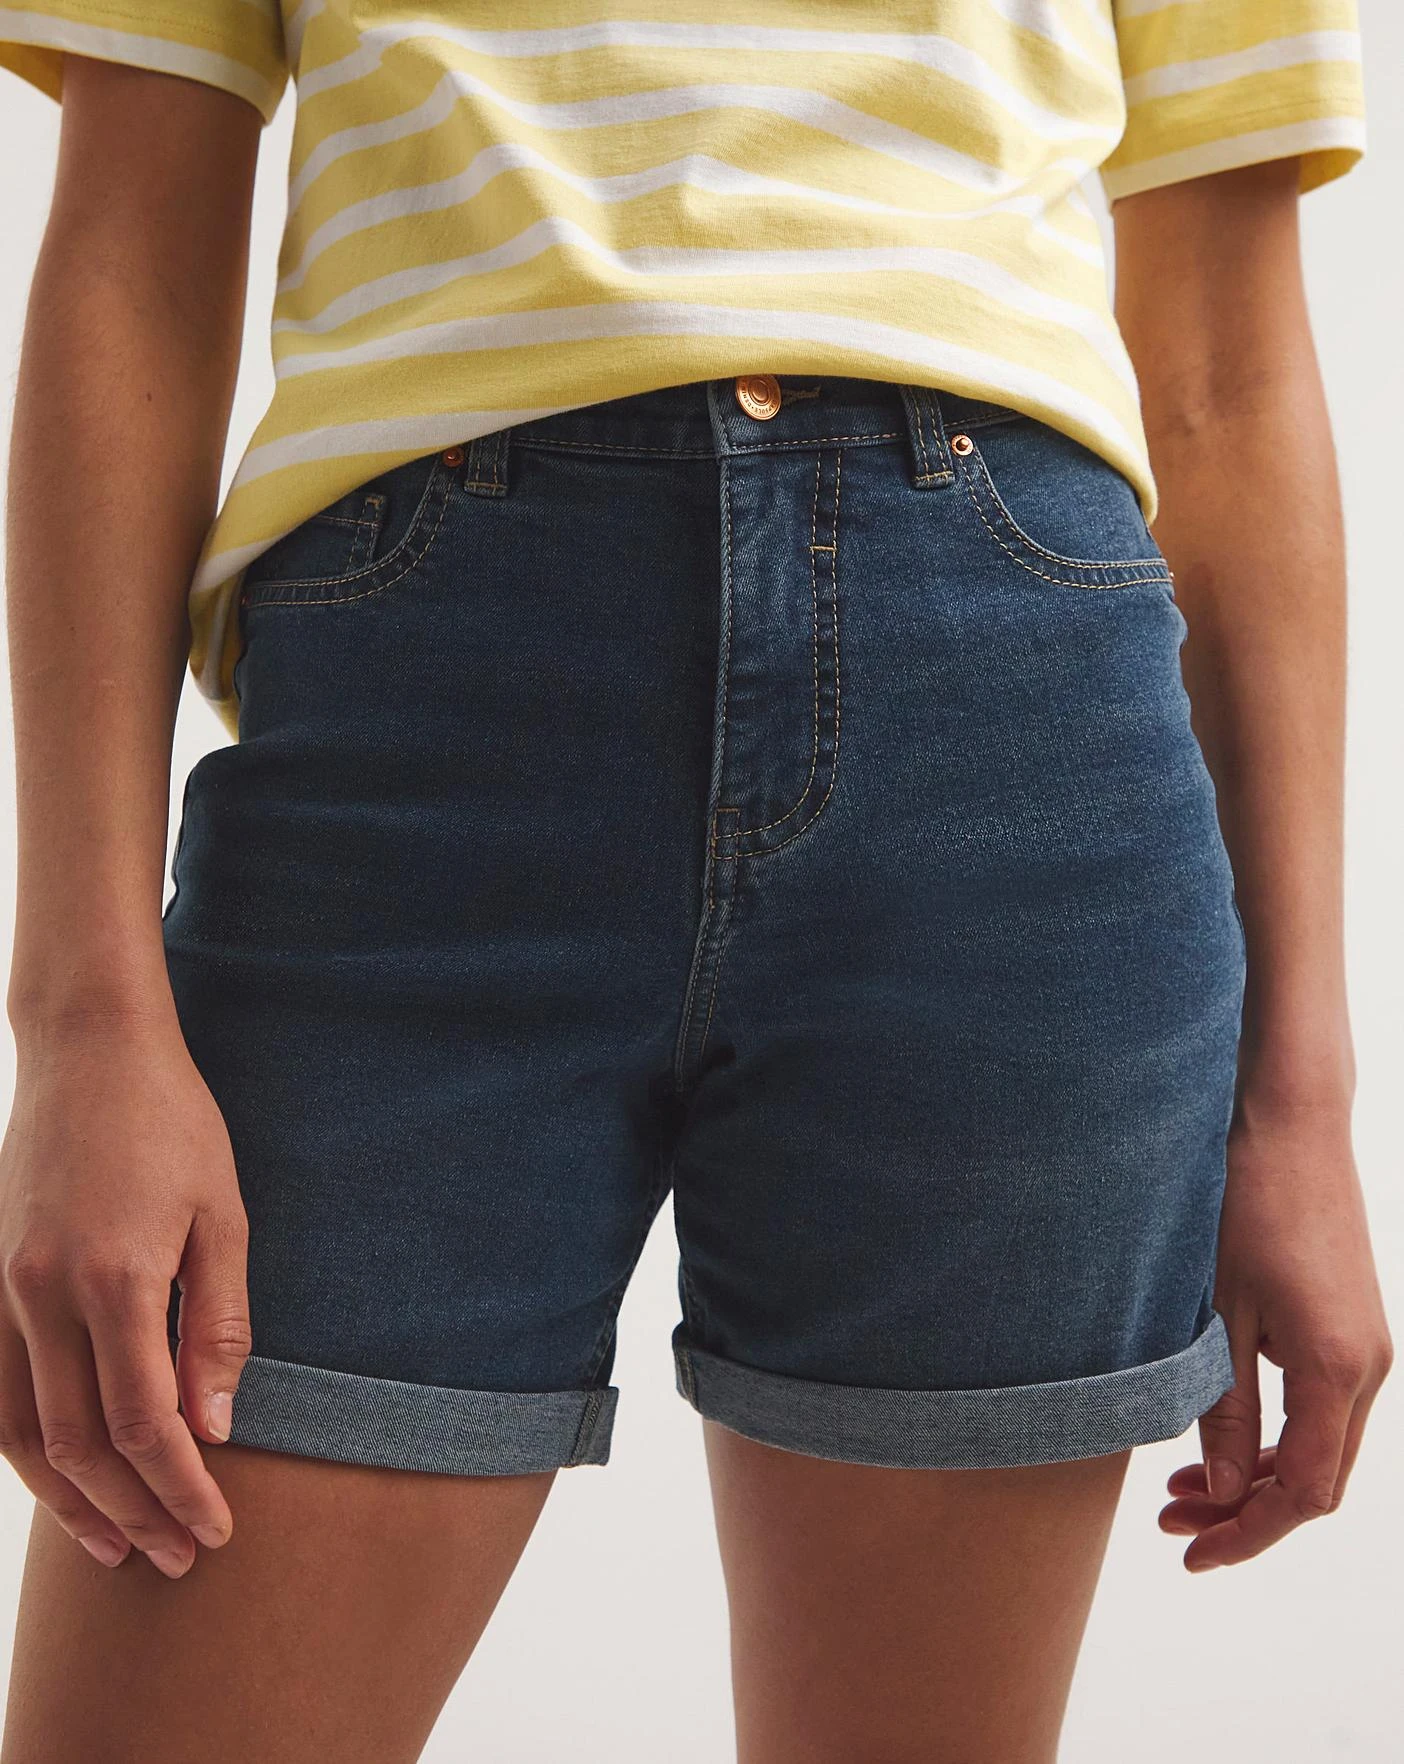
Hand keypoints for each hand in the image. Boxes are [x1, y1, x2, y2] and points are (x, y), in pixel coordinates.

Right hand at [0, 1007, 249, 1576]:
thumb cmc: (172, 1123)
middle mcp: (43, 1297)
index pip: (145, 1424)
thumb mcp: (220, 1215)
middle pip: (82, 1444)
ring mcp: (1, 1291)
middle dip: (134, 1511)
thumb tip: (216, 1425)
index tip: (217, 1529)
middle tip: (181, 1557)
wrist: (88, 1049)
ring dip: (71, 1499)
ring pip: (22, 1432)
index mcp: (115, 1280)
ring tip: (118, 1547)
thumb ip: (218, 1323)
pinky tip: (59, 1477)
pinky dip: (23, 1449)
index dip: (182, 1489)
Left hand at [1160, 1090, 1391, 1569]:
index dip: (1248, 1534)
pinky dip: (1275, 1436)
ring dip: (1258, 1477)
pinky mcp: (1351, 1324)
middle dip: (1247, 1513)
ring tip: (1183, 1484)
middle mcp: (1367, 1366)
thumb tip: (1226, 1495)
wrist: (1288, 1122)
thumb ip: (1226, 1409)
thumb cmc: (1244, 1203)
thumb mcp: (1218, 1313)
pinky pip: (1322, 1408)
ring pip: (1322, 1447)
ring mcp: (1366, 1345)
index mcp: (1336, 1370)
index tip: (1192, 1552)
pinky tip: (1222, 1433)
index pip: (1304, 1494)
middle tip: (1172, 1520)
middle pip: (1318, 1481)